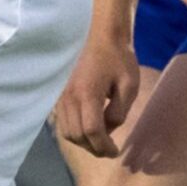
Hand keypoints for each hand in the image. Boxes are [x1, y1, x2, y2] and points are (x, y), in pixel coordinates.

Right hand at [55, 34, 140, 157]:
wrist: (99, 34)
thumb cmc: (118, 58)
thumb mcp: (128, 86)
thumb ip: (118, 112)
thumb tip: (108, 130)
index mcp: (88, 94)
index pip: (91, 131)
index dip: (103, 147)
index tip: (115, 151)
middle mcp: (69, 97)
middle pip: (76, 135)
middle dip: (93, 148)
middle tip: (109, 150)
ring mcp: (60, 95)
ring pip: (66, 131)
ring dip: (82, 142)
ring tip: (99, 142)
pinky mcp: (58, 94)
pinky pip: (61, 121)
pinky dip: (74, 132)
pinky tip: (87, 129)